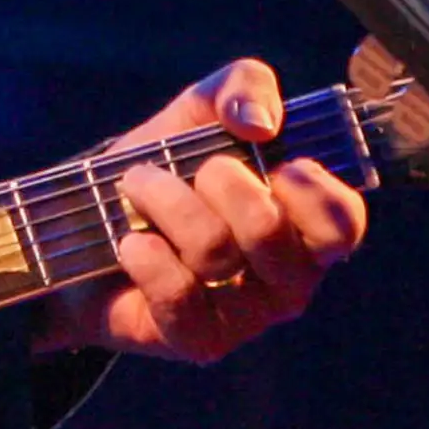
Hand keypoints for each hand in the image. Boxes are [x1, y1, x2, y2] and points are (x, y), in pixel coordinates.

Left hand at [38, 59, 365, 361]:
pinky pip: (179, 296)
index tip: (271, 162)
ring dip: (164, 203)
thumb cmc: (165, 168)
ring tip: (137, 188)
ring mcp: (247, 316)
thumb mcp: (201, 110)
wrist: (84, 228)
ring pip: (214, 253)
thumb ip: (243, 87)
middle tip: (190, 169)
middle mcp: (288, 278)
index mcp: (306, 225)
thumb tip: (259, 121)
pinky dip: (146, 256)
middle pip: (268, 229)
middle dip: (217, 180)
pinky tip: (131, 243)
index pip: (343, 222)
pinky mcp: (199, 342)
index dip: (309, 189)